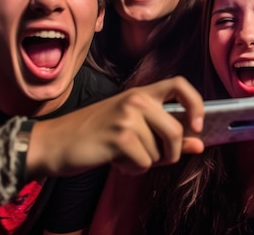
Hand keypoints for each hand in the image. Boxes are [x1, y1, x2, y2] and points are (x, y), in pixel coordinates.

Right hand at [27, 76, 204, 176]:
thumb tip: (199, 144)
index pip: (180, 84)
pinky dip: (133, 170)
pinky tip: (115, 161)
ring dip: (145, 162)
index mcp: (141, 93)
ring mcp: (127, 117)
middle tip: (154, 157)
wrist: (54, 144)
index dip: (196, 105)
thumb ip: (167, 135)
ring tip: (122, 154)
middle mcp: (136, 99)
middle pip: (176, 131)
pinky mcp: (119, 137)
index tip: (196, 126)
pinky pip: (144, 163)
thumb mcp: (132, 129)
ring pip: (159, 152)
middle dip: (171, 153)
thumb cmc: (94, 136)